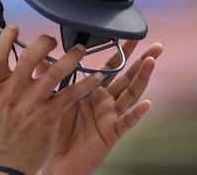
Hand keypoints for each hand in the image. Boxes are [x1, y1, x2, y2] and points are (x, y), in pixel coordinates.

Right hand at [0, 26, 105, 174]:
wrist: (6, 162)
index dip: (6, 38)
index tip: (14, 29)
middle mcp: (15, 92)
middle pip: (29, 58)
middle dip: (43, 43)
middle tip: (51, 40)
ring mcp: (34, 103)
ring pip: (54, 73)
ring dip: (70, 58)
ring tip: (79, 49)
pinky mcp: (50, 115)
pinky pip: (71, 94)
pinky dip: (86, 84)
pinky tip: (97, 76)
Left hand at [42, 40, 163, 174]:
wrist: (56, 160)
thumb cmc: (56, 130)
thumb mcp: (52, 99)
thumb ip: (49, 78)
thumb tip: (41, 57)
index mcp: (92, 91)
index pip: (110, 67)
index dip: (121, 53)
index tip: (130, 36)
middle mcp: (105, 101)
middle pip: (127, 77)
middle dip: (141, 61)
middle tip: (155, 45)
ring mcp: (110, 116)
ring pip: (130, 94)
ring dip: (142, 78)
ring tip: (151, 62)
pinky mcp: (112, 132)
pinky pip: (127, 121)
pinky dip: (137, 113)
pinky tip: (146, 103)